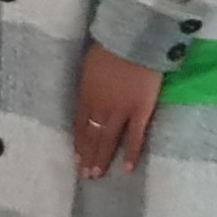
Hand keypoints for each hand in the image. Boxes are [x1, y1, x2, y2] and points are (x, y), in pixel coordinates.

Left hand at [74, 42, 165, 178]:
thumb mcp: (90, 64)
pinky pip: (135, 136)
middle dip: (88, 155)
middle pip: (92, 135)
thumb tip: (89, 91)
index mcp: (87, 94)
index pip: (80, 123)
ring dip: (102, 158)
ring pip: (108, 139)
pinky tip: (127, 169)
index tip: (75, 158)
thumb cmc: (111, 46)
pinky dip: (131, 153)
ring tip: (97, 175)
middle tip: (85, 175)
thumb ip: (90, 82)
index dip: (78, 142)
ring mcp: (121, 111)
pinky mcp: (141, 111)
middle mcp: (100, 106)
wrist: (134, 40)